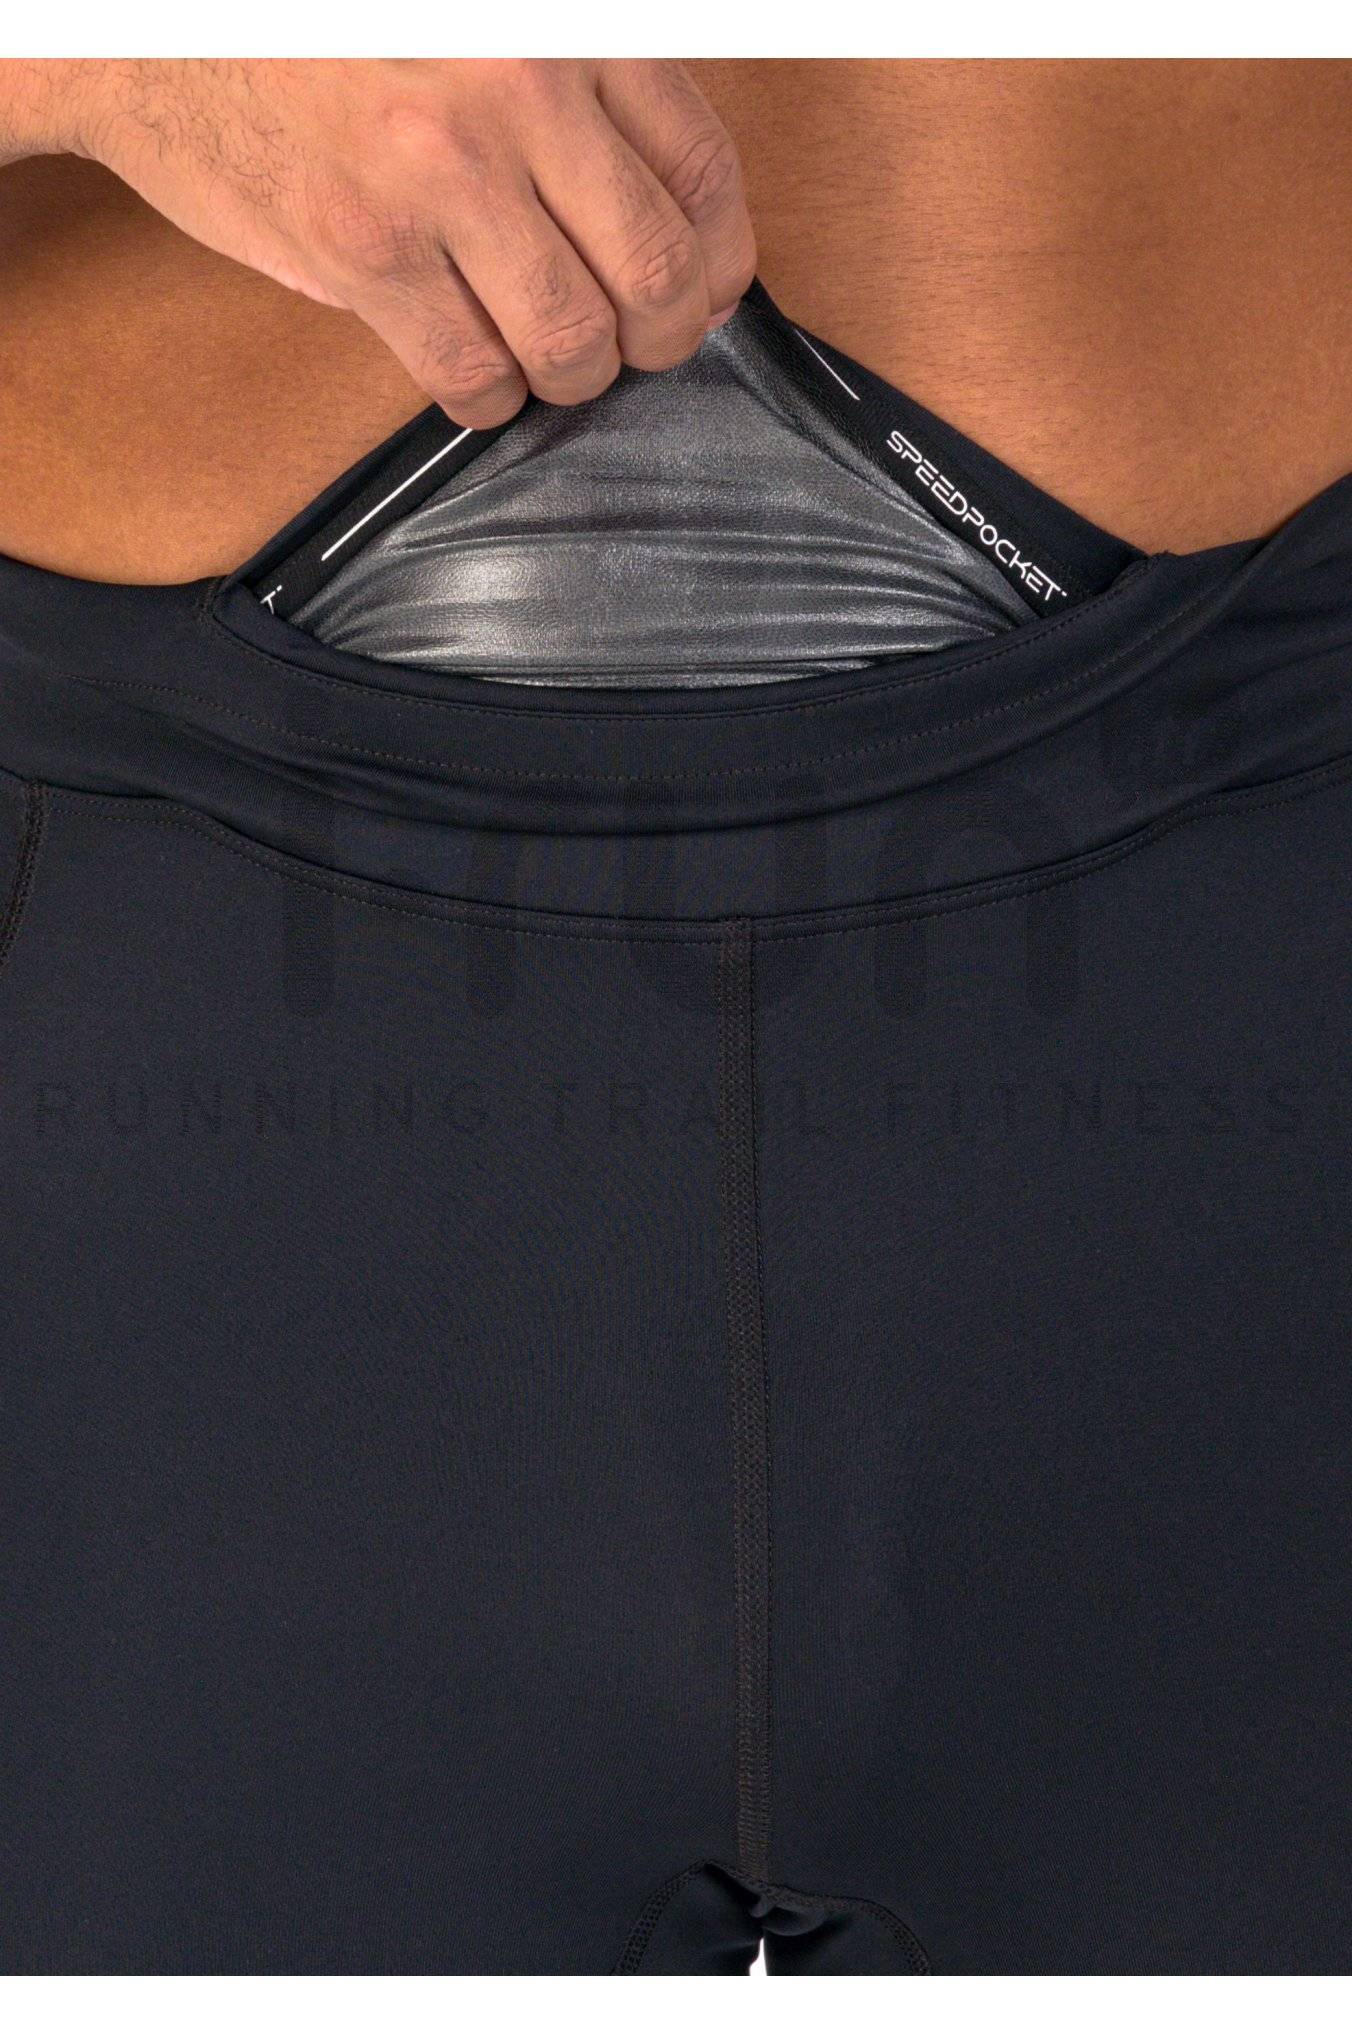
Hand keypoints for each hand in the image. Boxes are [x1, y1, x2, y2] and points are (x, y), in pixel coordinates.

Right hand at [45, 57, 755, 426]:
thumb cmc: (324, 30)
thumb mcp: (479, 23)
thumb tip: (668, 215)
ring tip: (553, 361)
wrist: (155, 29)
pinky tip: (482, 380)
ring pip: (574, 339)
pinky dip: (494, 401)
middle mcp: (516, 91)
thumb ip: (576, 89)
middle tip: (637, 345)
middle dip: (663, 336)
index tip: (708, 291)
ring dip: (577, 376)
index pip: (699, 170)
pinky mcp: (368, 252)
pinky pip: (477, 375)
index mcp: (564, 23)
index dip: (721, 257)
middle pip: (656, 271)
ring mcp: (441, 176)